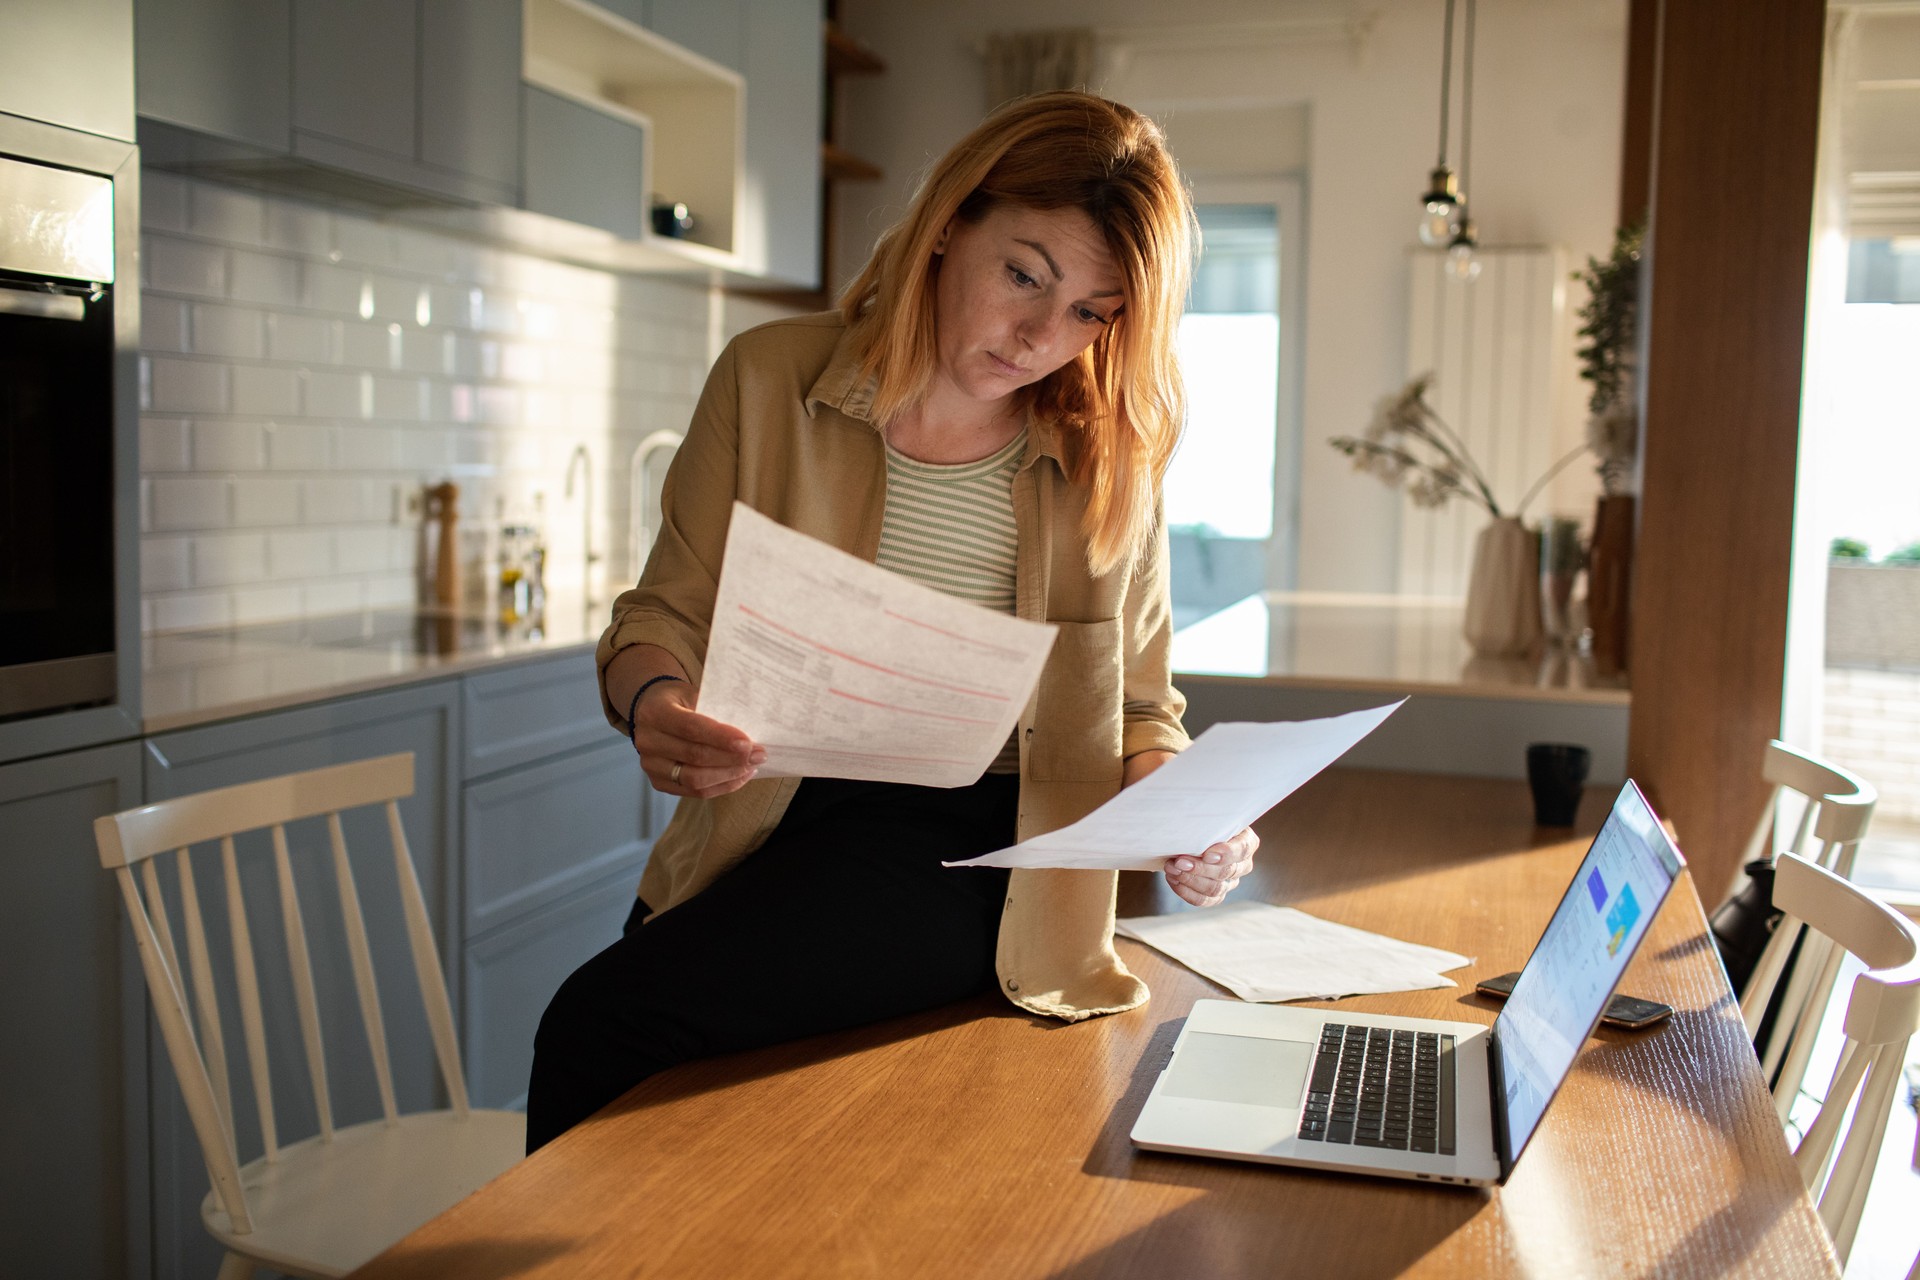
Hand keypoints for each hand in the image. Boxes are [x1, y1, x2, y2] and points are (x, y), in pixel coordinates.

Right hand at [629, 679, 762, 798]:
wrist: (652, 712)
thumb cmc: (679, 700)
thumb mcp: (693, 693)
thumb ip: (715, 708)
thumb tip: (749, 729)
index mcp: (655, 712)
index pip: (691, 728)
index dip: (721, 738)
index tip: (748, 743)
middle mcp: (647, 741)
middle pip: (695, 757)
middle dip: (732, 759)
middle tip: (759, 755)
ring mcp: (650, 765)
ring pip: (695, 780)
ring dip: (729, 775)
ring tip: (751, 766)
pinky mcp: (658, 782)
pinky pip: (694, 792)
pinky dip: (720, 786)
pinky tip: (739, 776)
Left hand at [1120, 750, 1261, 906]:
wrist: (1183, 822)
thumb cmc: (1191, 806)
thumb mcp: (1195, 796)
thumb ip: (1194, 794)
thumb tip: (1175, 786)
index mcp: (1245, 836)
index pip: (1242, 849)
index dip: (1226, 853)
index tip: (1207, 852)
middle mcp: (1242, 861)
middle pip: (1227, 872)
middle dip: (1200, 868)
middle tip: (1177, 860)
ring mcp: (1229, 879)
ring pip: (1215, 889)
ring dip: (1191, 880)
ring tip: (1170, 868)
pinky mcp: (1214, 891)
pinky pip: (1205, 900)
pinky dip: (1188, 892)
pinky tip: (1173, 879)